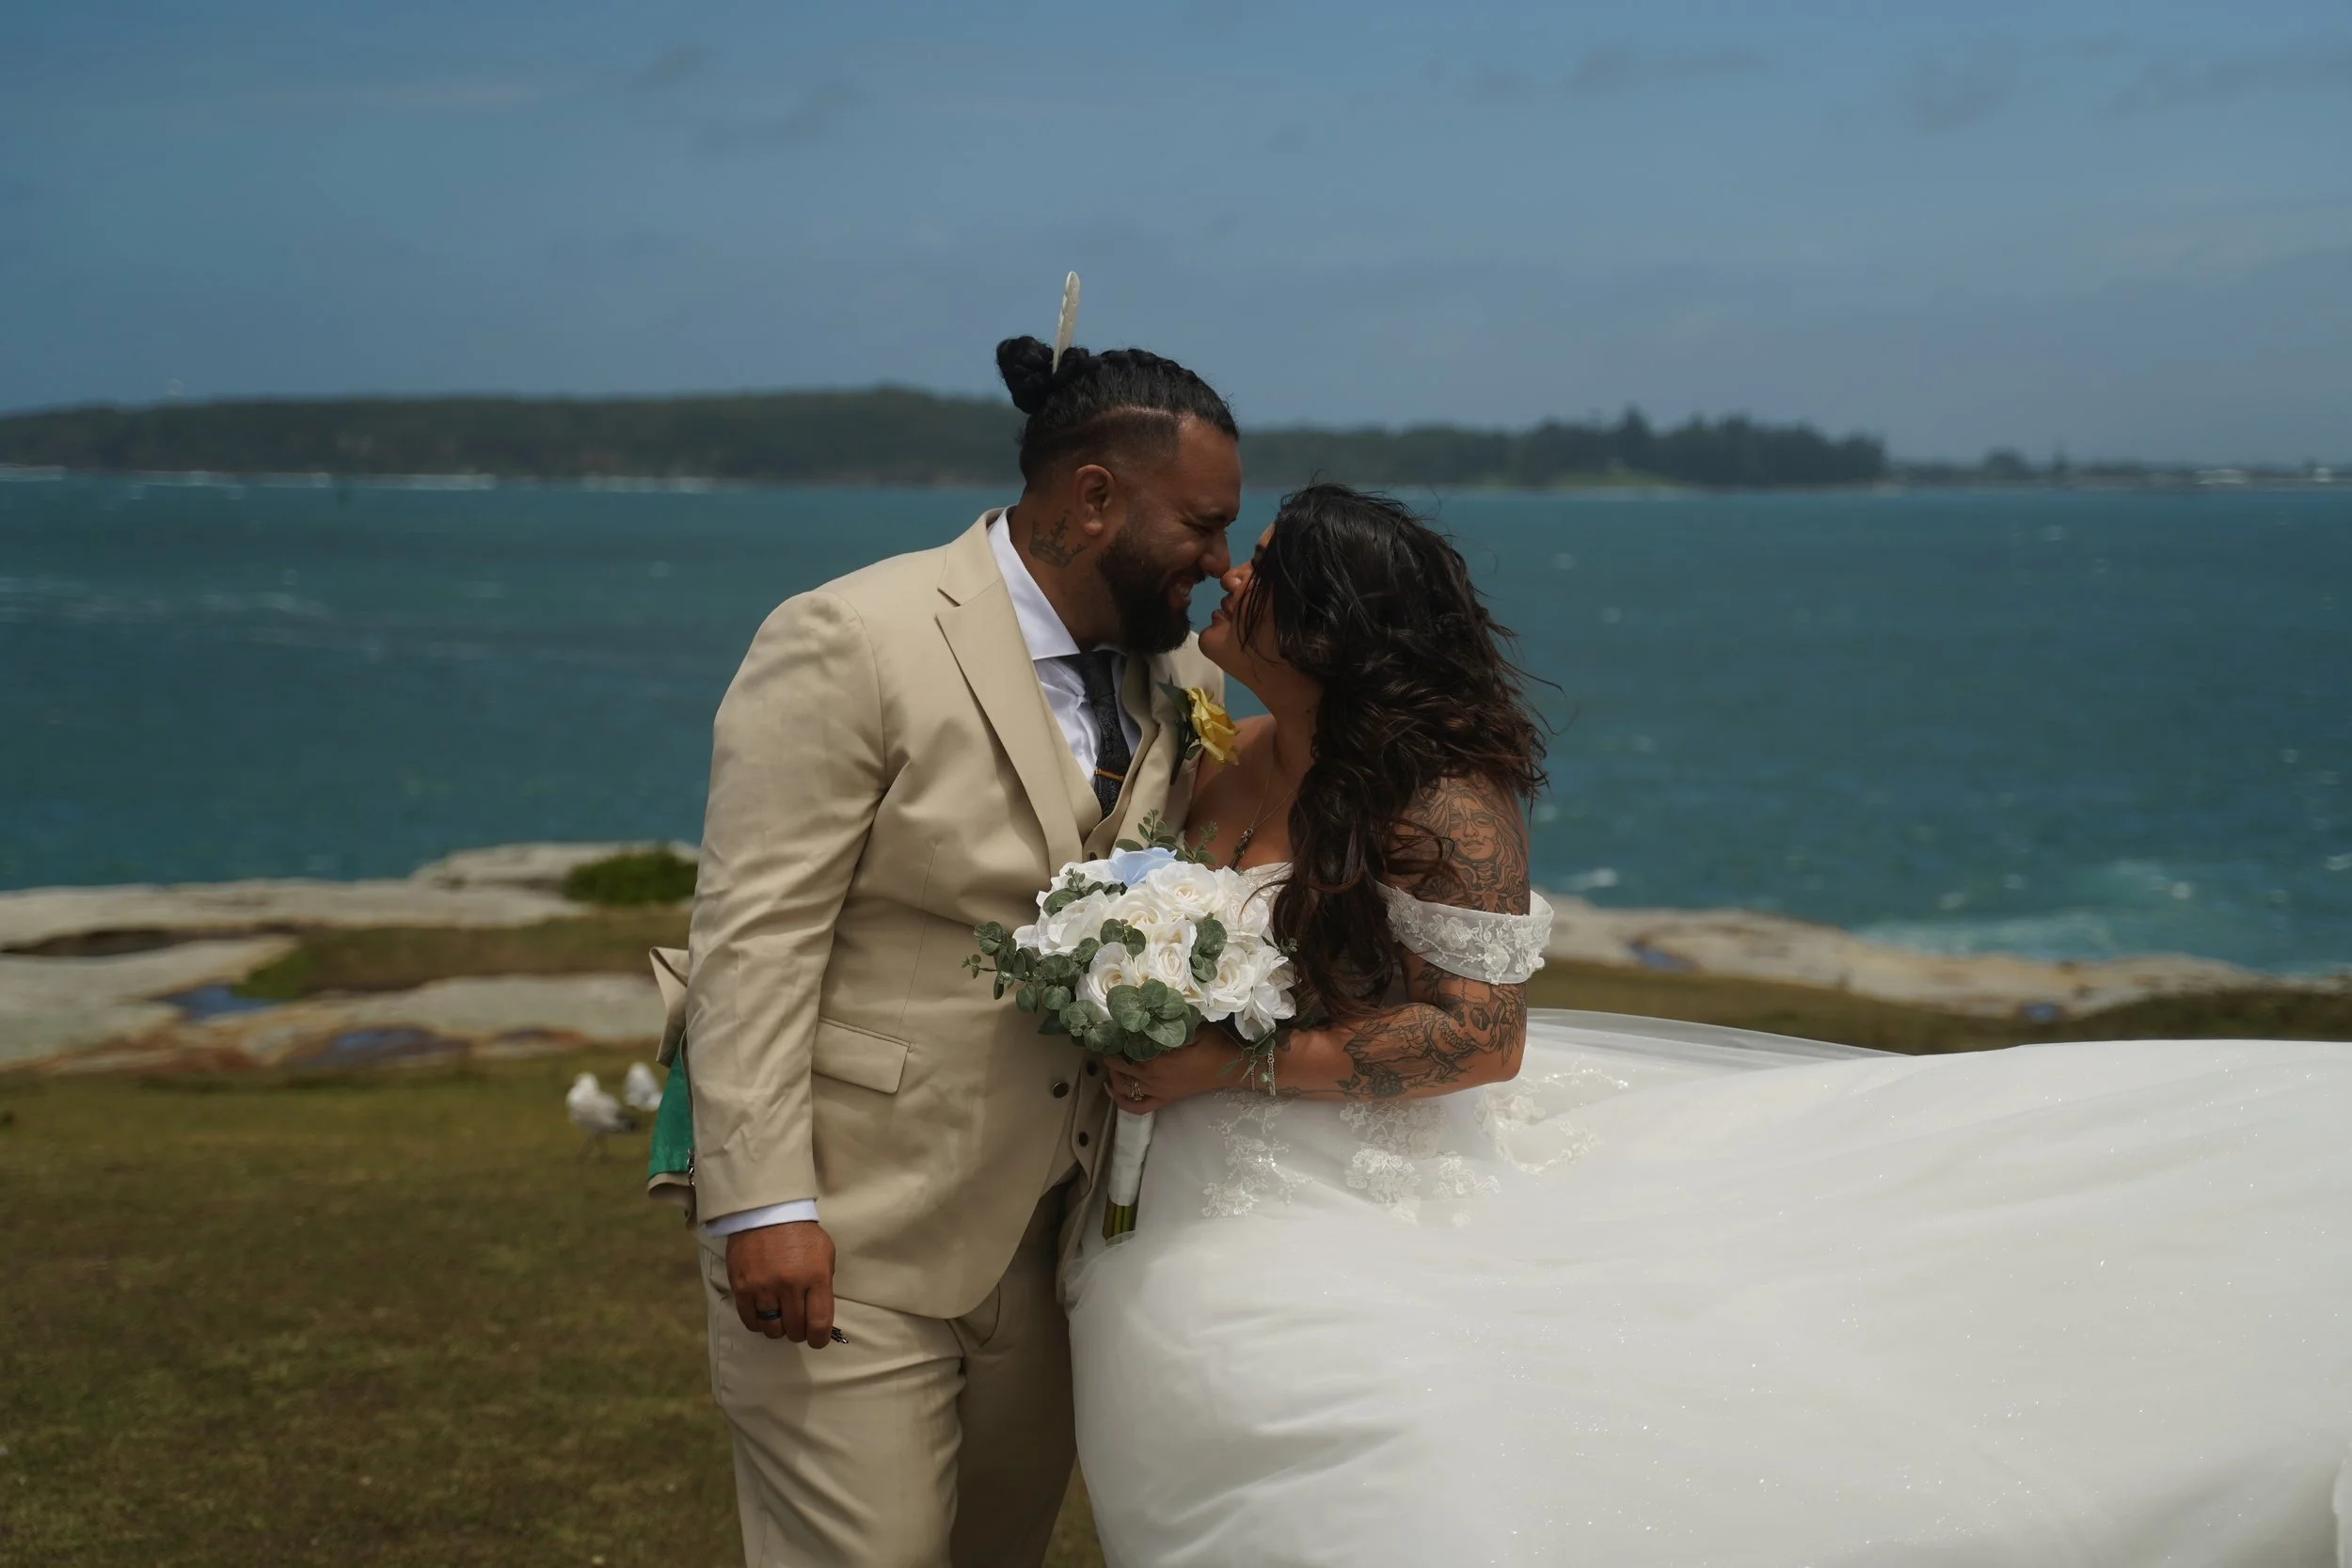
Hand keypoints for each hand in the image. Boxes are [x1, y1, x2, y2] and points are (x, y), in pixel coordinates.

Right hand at [726, 1220, 836, 1345]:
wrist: (767, 1212)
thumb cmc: (801, 1233)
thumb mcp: (825, 1254)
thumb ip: (823, 1284)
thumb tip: (819, 1313)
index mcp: (816, 1277)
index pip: (819, 1324)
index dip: (819, 1339)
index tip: (817, 1339)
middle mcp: (790, 1286)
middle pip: (795, 1329)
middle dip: (799, 1332)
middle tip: (797, 1324)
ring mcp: (764, 1288)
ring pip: (772, 1329)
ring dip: (778, 1329)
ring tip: (780, 1318)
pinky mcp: (742, 1288)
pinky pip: (751, 1321)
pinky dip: (759, 1324)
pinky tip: (763, 1315)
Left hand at [1106, 1029, 1246, 1112]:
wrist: (1230, 1067)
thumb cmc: (1213, 1044)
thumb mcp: (1192, 1026)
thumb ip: (1169, 1022)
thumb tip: (1148, 1012)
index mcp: (1157, 1060)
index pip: (1126, 1049)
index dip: (1116, 1038)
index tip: (1111, 1026)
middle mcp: (1153, 1078)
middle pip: (1120, 1067)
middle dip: (1111, 1054)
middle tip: (1108, 1039)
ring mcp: (1158, 1091)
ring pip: (1124, 1087)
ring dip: (1113, 1074)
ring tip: (1112, 1059)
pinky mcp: (1164, 1100)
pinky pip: (1137, 1107)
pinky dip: (1121, 1100)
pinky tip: (1113, 1089)